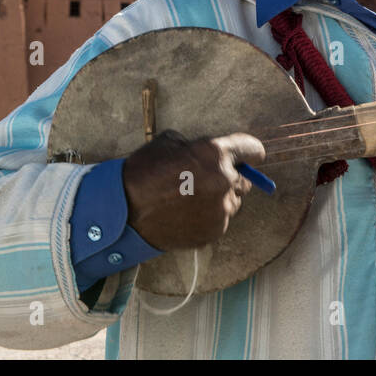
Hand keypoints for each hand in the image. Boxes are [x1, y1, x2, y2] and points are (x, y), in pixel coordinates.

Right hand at [121, 130, 265, 250]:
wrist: (122, 211)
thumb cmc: (143, 172)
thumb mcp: (170, 143)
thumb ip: (198, 147)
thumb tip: (213, 154)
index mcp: (216, 155)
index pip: (252, 149)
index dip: (249, 151)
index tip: (249, 156)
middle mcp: (224, 182)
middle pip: (244, 179)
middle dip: (229, 177)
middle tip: (205, 179)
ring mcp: (221, 210)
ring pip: (232, 201)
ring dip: (219, 198)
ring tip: (190, 199)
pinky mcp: (214, 231)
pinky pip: (220, 220)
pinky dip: (209, 216)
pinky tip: (186, 214)